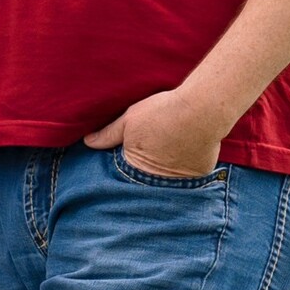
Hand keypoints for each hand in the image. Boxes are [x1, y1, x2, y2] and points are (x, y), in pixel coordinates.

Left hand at [84, 86, 228, 180]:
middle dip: (145, 169)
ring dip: (166, 169)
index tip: (130, 153)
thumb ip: (108, 134)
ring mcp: (180, 180)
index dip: (125, 163)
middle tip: (152, 148)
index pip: (124, 174)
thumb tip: (88, 141)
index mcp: (136, 167)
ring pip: (169, 179)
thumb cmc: (162, 113)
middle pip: (147, 179)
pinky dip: (186, 165)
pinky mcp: (199, 174)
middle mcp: (158, 179)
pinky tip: (186, 149)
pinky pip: (189, 174)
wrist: (201, 110)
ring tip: (169, 149)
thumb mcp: (129, 120)